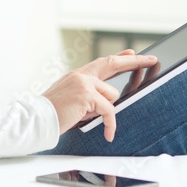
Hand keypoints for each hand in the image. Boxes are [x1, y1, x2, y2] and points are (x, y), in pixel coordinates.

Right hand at [41, 50, 157, 142]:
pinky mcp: (87, 95)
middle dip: (134, 61)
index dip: (119, 58)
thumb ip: (87, 94)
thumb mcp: (70, 99)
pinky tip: (109, 133)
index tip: (132, 53)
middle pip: (113, 64)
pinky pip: (109, 110)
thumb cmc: (51, 114)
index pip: (102, 63)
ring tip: (85, 118)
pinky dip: (110, 124)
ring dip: (104, 111)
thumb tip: (107, 99)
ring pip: (112, 95)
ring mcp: (84, 83)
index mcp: (77, 75)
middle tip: (150, 59)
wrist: (36, 119)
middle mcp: (81, 75)